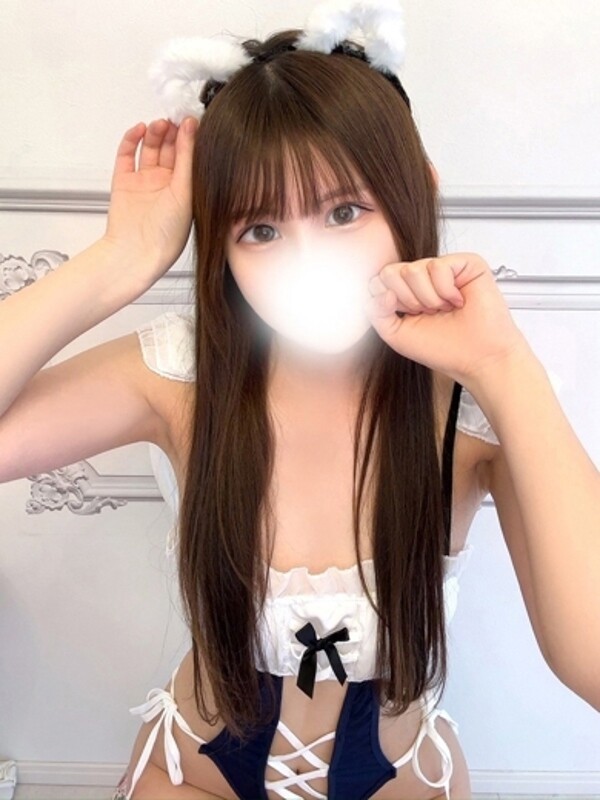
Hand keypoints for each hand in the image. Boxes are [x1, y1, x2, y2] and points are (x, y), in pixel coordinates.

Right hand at [102, 117, 198, 286]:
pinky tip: (140, 129)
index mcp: (186, 190)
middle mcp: (166, 185)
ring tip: (161, 123)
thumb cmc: (166, 235)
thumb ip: (187, 159)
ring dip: (155, 133)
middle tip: (176, 116)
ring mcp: (144, 182)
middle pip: (170, 149)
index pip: (189, 157)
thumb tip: (192, 128)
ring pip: (150, 148)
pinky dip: (132, 140)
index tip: (193, 119)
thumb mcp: (185, 192)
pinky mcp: (124, 181)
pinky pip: (127, 154)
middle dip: (173, 132)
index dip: (190, 137)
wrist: (136, 253)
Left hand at [365, 252, 528, 385]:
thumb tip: (378, 291)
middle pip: (391, 271)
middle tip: (429, 314)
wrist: (478, 358)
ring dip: (428, 299)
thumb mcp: (396, 334)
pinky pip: (438, 266)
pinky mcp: (466, 263)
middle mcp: (423, 279)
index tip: (409, 318)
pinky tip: (458, 301)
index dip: (390, 302)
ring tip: (445, 309)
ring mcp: (443, 269)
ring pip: (412, 269)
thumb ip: (376, 312)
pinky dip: (446, 291)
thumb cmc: (444, 349)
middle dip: (407, 301)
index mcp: (406, 293)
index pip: (378, 281)